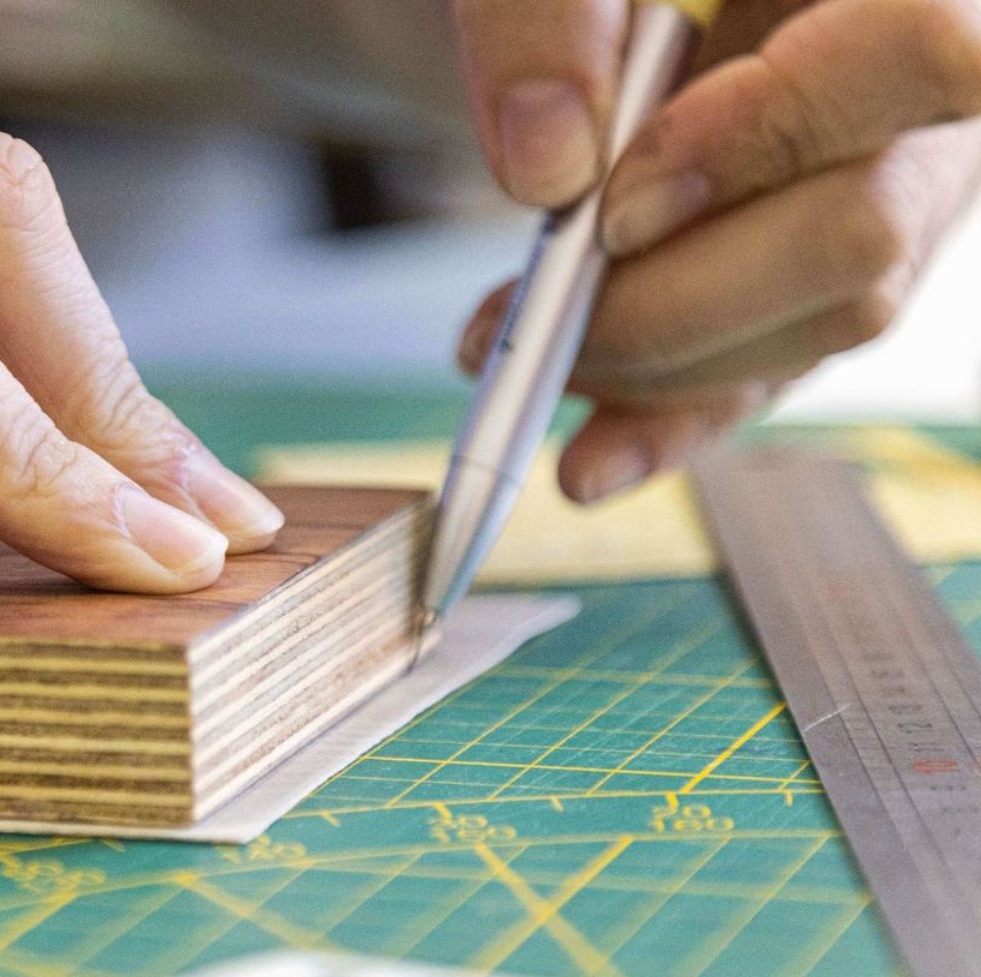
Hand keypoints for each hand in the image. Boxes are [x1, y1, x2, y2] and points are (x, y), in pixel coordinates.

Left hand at [451, 0, 980, 501]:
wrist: (608, 10)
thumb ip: (549, 16)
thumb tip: (547, 173)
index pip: (921, 56)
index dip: (767, 139)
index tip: (612, 208)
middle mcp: (932, 104)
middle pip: (863, 230)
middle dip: (677, 299)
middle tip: (538, 313)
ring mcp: (899, 197)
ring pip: (827, 322)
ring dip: (654, 363)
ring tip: (515, 347)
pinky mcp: (828, 284)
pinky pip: (780, 368)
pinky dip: (674, 420)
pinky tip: (589, 461)